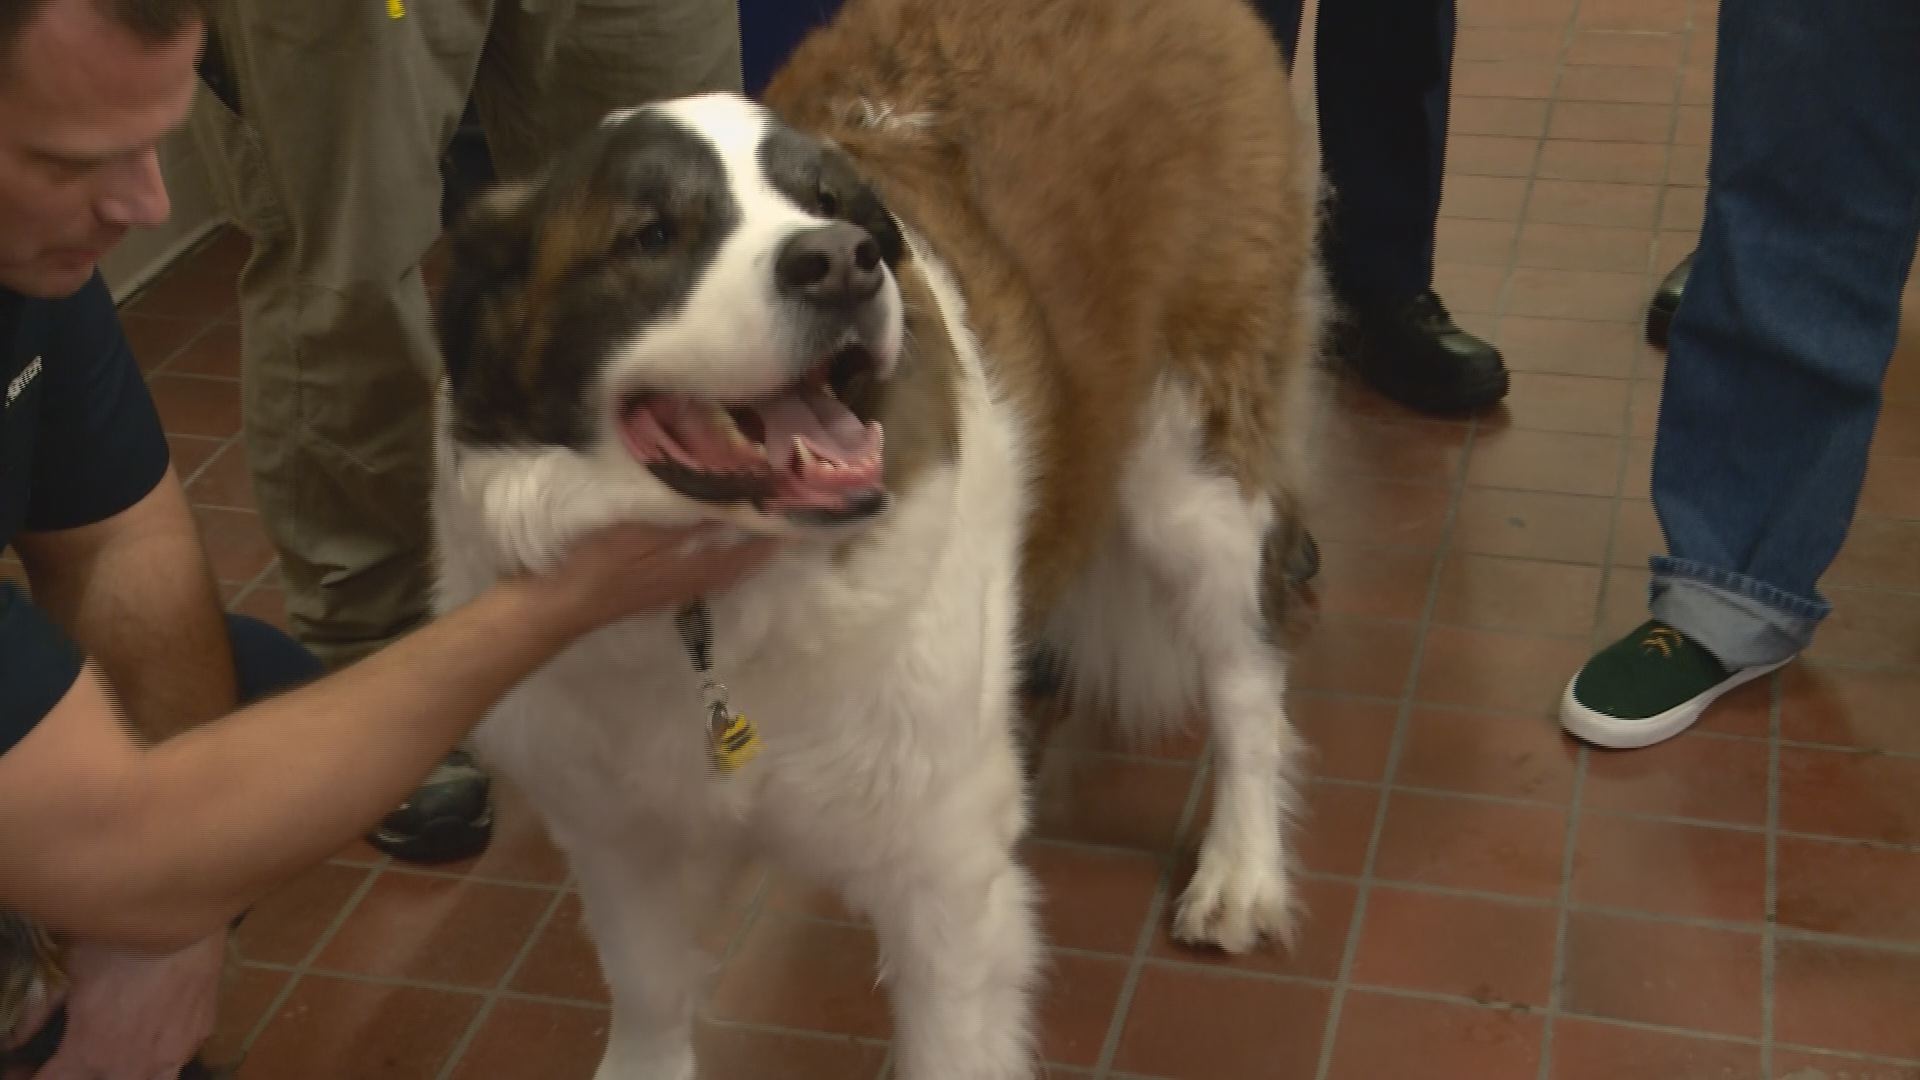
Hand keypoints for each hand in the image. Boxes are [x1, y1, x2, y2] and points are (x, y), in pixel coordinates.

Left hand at [34, 934, 221, 1079]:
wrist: (183, 915)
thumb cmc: (119, 940)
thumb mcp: (68, 971)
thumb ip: (40, 1012)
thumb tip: (19, 1035)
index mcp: (90, 1053)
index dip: (35, 1074)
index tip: (30, 1064)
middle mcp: (132, 1064)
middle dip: (82, 1074)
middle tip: (71, 1057)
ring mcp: (173, 1052)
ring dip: (128, 1072)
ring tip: (120, 1051)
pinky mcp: (201, 1032)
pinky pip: (178, 1056)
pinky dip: (163, 1051)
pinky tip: (157, 1025)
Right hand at [531, 523, 779, 635]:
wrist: (557, 604)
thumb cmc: (599, 566)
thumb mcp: (642, 533)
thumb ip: (685, 519)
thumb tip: (728, 504)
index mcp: (692, 574)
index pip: (745, 557)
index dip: (769, 540)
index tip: (793, 519)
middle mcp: (687, 585)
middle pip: (734, 566)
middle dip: (755, 544)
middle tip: (772, 516)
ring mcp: (668, 589)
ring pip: (714, 567)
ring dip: (732, 547)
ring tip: (745, 521)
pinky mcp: (649, 586)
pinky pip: (693, 565)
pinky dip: (706, 548)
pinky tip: (698, 532)